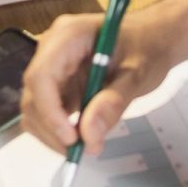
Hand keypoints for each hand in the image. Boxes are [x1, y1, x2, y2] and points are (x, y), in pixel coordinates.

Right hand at [20, 0, 187, 153]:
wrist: (154, 38)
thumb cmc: (148, 48)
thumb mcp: (138, 75)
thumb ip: (113, 102)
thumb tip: (89, 136)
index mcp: (68, 36)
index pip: (41, 76)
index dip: (49, 111)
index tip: (72, 138)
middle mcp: (52, 48)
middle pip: (34, 94)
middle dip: (52, 128)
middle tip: (84, 150)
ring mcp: (52, 64)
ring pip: (35, 106)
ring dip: (53, 132)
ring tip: (87, 144)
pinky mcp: (57, 80)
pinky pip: (47, 108)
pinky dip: (59, 127)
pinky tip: (83, 134)